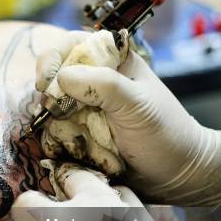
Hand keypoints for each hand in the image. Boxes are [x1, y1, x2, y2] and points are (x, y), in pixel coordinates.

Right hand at [52, 50, 220, 205]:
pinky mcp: (78, 134)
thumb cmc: (164, 132)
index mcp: (112, 61)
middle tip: (57, 112)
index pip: (70, 45)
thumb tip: (61, 77)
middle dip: (51, 97)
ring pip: (50, 109)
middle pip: (52, 78)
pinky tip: (76, 150)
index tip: (46, 81)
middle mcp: (93, 82)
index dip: (52, 58)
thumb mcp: (136, 104)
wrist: (174, 174)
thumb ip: (102, 84)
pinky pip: (54, 134)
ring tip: (79, 138)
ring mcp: (83, 110)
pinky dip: (59, 142)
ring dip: (57, 124)